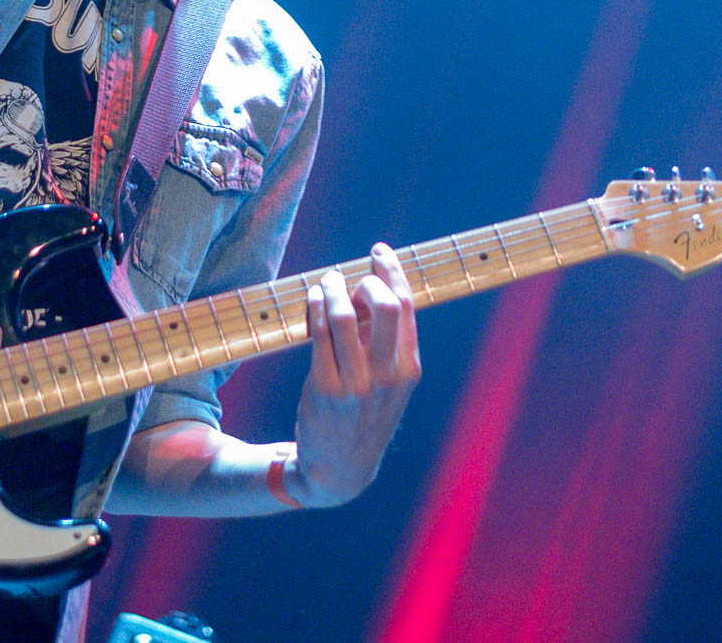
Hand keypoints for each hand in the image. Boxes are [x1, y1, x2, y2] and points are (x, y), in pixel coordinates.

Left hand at [291, 243, 420, 504]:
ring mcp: (358, 384)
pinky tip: (311, 298)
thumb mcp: (387, 385)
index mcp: (409, 370)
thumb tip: (370, 290)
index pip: (407, 307)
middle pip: (386, 305)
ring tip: (325, 282)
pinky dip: (315, 307)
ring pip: (347, 316)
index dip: (393, 272)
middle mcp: (389, 376)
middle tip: (348, 274)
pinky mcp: (327, 388)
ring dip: (332, 288)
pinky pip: (320, 334)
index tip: (379, 251)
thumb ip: (385, 343)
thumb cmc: (362, 417)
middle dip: (367, 277)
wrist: (340, 470)